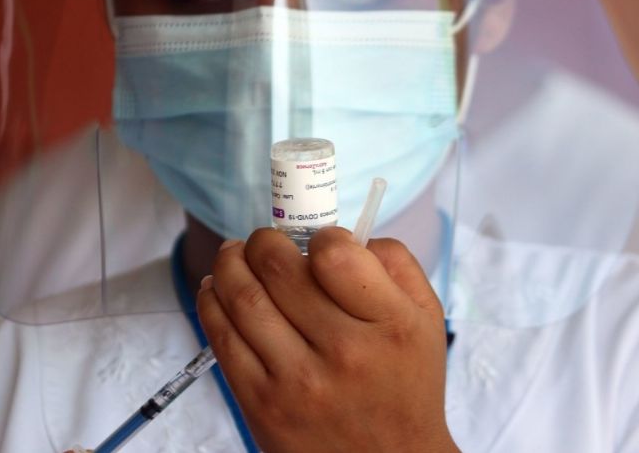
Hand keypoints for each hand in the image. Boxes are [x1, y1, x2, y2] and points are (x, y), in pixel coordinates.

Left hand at [197, 227, 456, 452]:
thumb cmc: (404, 384)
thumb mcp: (426, 322)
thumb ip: (396, 265)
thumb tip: (346, 232)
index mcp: (391, 326)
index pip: (335, 256)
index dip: (319, 236)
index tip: (315, 242)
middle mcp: (345, 353)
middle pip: (279, 270)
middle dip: (262, 241)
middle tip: (262, 241)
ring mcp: (298, 381)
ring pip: (243, 299)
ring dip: (228, 264)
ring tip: (232, 255)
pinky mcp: (261, 404)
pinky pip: (222, 338)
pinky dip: (211, 303)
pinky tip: (216, 289)